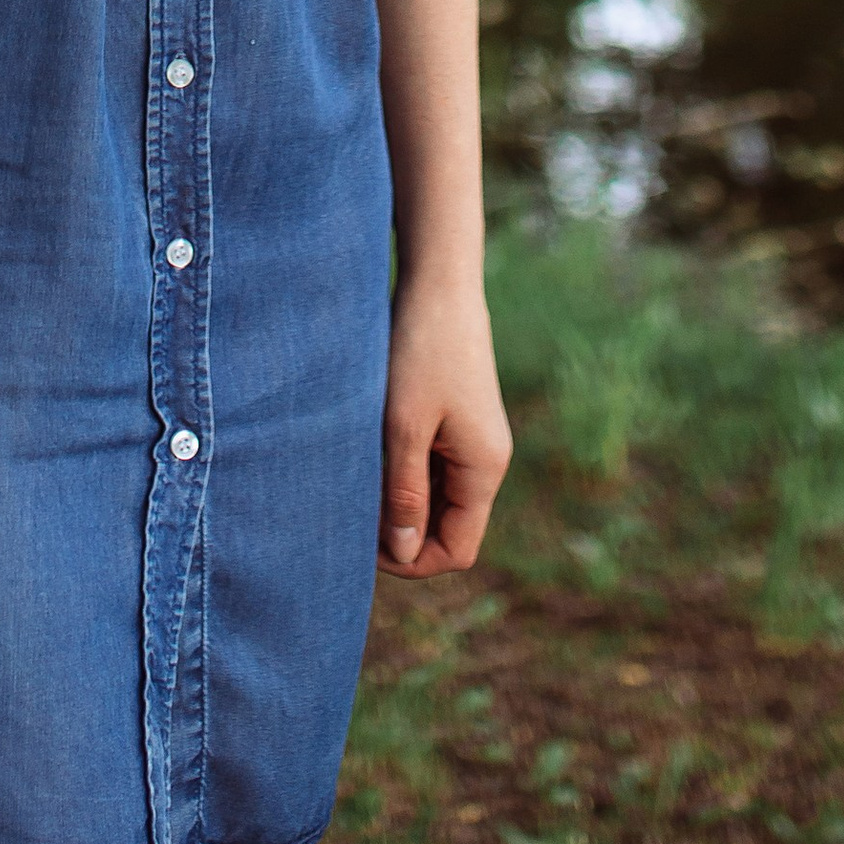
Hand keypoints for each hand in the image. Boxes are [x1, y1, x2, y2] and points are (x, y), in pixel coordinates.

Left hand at [379, 276, 510, 577]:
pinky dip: (406, 472)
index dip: (412, 560)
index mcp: (484, 469)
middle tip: (356, 510)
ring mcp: (475, 441)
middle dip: (403, 532)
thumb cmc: (422, 351)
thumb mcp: (405, 427)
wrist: (440, 283)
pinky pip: (435, 469)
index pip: (457, 550)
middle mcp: (487, 461)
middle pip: (448, 528)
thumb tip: (404, 553)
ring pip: (438, 499)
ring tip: (362, 479)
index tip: (365, 541)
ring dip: (401, 500)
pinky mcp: (459, 421)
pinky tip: (375, 453)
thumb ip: (406, 493)